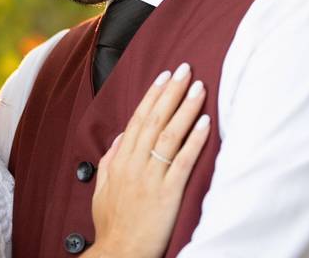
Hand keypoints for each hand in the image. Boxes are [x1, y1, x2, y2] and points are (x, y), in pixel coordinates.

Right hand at [89, 63, 210, 257]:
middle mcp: (134, 164)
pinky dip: (194, 140)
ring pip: (170, 135)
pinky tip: (205, 122)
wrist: (119, 253)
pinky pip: (182, 162)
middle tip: (185, 68)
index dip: (152, 95)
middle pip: (155, 119)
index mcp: (120, 161)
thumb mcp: (102, 189)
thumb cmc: (112, 224)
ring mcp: (151, 178)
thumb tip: (122, 137)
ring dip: (185, 108)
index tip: (164, 76)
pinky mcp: (167, 194)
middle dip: (171, 92)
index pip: (138, 119)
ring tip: (199, 87)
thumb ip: (110, 160)